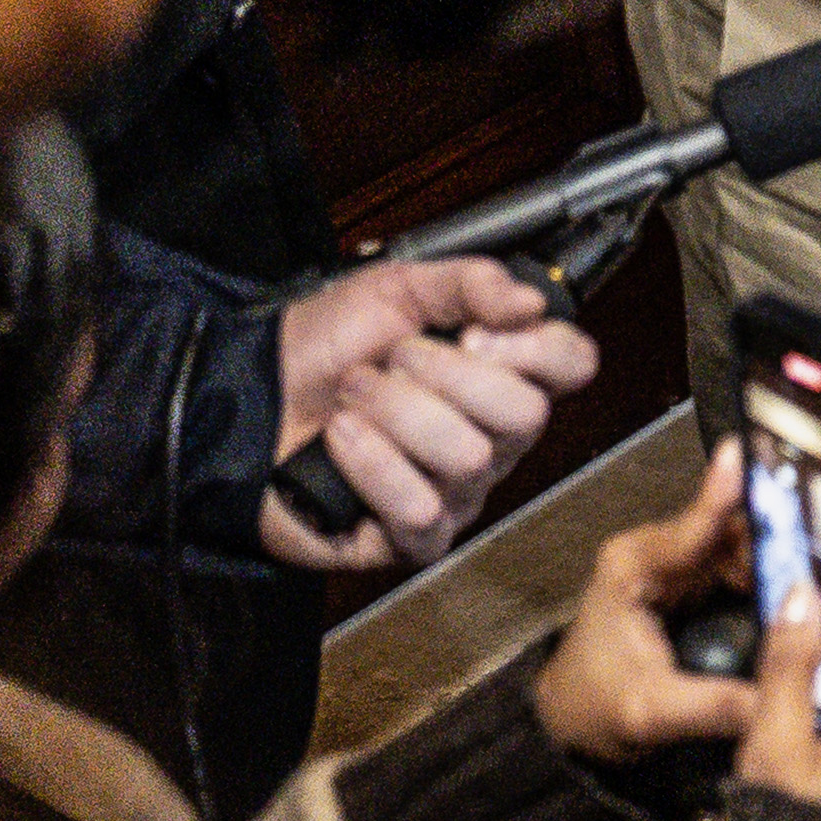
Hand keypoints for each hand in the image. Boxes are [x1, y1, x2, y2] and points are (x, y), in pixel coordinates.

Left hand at [260, 256, 602, 571]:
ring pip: (467, 458)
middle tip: (391, 361)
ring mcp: (458, 492)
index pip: (573, 365)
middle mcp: (492, 438)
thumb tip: (532, 301)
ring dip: (392, 413)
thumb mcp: (394, 289)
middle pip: (525, 415)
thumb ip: (470, 281)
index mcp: (500, 374)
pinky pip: (421, 510)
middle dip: (442, 376)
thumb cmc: (320, 347)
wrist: (247, 396)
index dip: (536, 349)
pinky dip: (370, 464)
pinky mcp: (413, 539)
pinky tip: (340, 442)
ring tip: (351, 398)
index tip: (474, 333)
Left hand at [537, 442, 768, 765]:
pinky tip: (810, 595)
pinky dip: (777, 581)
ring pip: (747, 547)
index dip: (728, 494)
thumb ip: (716, 707)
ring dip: (787, 563)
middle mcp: (658, 552)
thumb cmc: (595, 708)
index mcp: (634, 567)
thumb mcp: (652, 714)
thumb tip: (782, 706)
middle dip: (784, 540)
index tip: (757, 460)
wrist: (573, 720)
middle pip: (733, 530)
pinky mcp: (697, 583)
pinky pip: (748, 569)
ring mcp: (679, 565)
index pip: (693, 525)